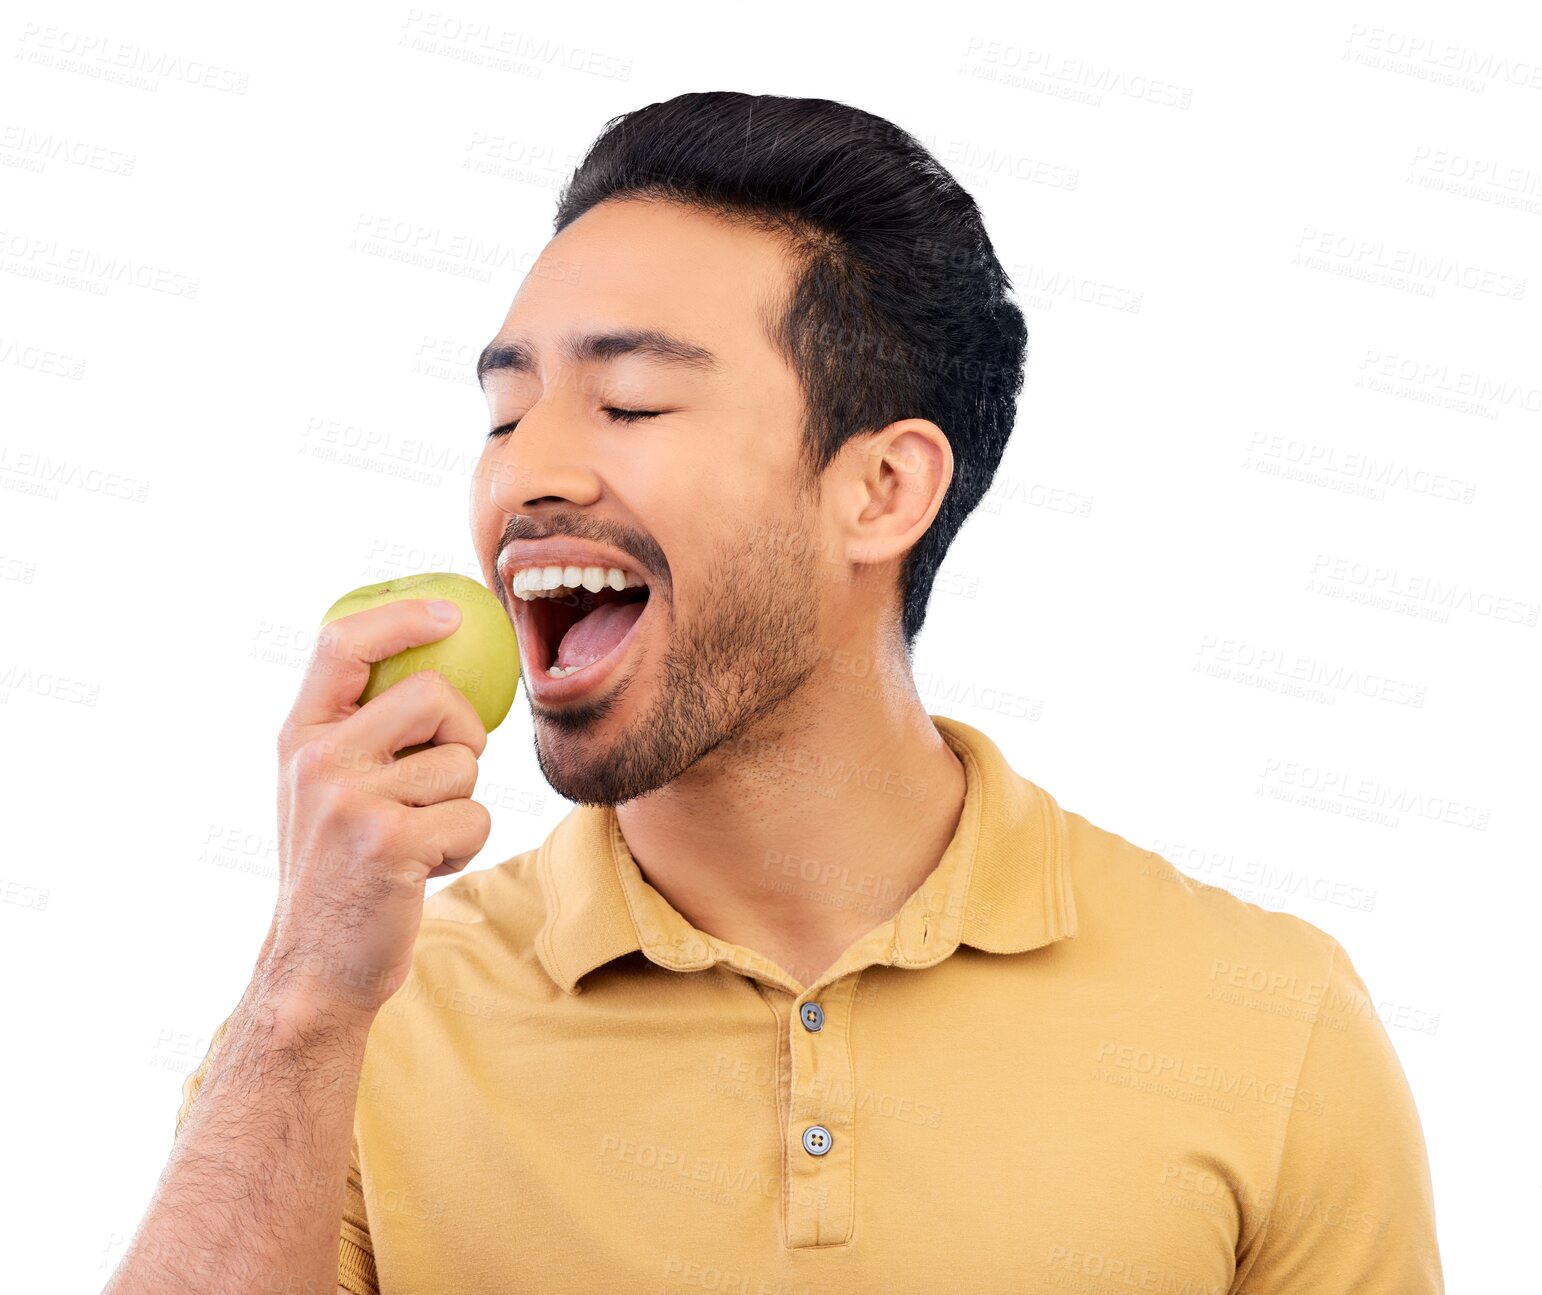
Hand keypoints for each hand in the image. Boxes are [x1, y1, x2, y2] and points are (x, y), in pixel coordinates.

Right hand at [263, 597, 492, 1017]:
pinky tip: (423, 869)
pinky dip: (466, 846)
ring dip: (460, 805)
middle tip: (442, 778)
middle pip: (434, 696)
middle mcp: (318, 760)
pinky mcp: (391, 843)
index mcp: (300, 736)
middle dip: (462, 734)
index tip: (448, 614)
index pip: (342, 643)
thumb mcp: (325, 787)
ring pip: (464, 764)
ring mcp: (351, 800)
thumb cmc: (340, 868)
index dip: (400, 616)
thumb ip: (359, 728)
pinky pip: (475, 816)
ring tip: (417, 840)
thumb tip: (437, 660)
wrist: (317, 966)